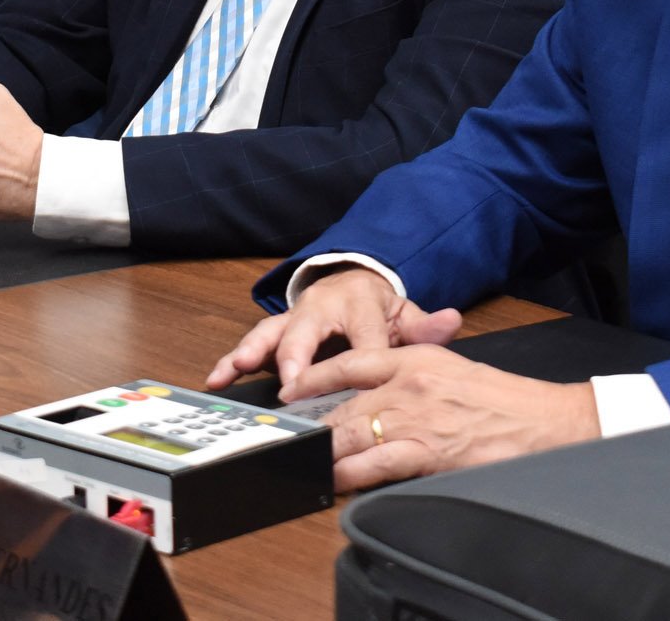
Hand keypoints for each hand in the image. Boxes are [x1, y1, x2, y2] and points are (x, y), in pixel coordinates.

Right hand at [205, 267, 462, 391]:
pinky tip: (217, 378)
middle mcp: (321, 307)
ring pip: (271, 333)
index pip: (364, 337)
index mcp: (359, 303)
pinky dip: (233, 360)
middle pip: (307, 332)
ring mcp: (295, 319)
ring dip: (252, 353)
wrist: (353, 282)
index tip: (359, 387)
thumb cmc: (377, 308)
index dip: (362, 359)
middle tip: (291, 384)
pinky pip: (253, 344)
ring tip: (235, 370)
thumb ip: (426, 327)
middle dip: (297, 358)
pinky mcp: (277, 331)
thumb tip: (452, 320)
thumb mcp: (405, 314)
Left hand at [300, 346, 601, 492]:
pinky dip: (350, 475)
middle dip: (313, 424)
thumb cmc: (504, 400)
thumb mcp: (453, 370)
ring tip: (306, 460)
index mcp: (416, 358)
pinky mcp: (426, 452)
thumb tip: (379, 395)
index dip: (314, 376)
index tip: (290, 387)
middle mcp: (409, 384)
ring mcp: (415, 418)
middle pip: (344, 404)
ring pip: (351, 434)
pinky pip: (374, 464)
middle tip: (290, 436)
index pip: (351, 362)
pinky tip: (336, 480)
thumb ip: (414, 377)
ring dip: (325, 451)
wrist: (543, 421)